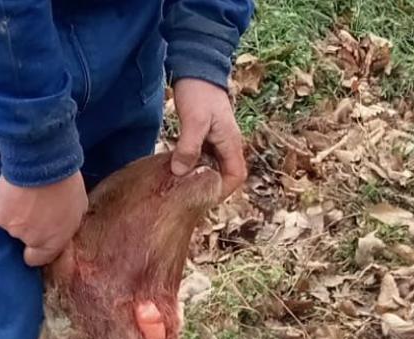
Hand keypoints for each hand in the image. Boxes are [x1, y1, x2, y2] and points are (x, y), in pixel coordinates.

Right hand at [0, 172, 88, 266]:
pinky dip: (5, 203)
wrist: (41, 161)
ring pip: (11, 226)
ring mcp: (12, 229)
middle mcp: (32, 240)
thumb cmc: (65, 181)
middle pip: (24, 240)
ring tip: (24, 195)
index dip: (36, 250)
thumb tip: (63, 227)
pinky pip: (1, 212)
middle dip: (28, 227)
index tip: (36, 240)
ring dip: (16, 214)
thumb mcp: (78, 207)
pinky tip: (13, 190)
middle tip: (34, 206)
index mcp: (54, 242)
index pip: (38, 259)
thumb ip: (68, 224)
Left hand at [170, 78, 246, 197]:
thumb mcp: (193, 121)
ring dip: (199, 175)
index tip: (202, 197)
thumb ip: (188, 147)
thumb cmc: (198, 92)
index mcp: (230, 142)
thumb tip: (180, 173)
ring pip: (213, 166)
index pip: (236, 176)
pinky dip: (193, 164)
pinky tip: (177, 167)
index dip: (222, 190)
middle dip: (208, 186)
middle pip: (224, 174)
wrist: (197, 67)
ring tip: (180, 184)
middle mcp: (227, 143)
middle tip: (186, 195)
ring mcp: (217, 139)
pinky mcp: (206, 135)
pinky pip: (203, 157)